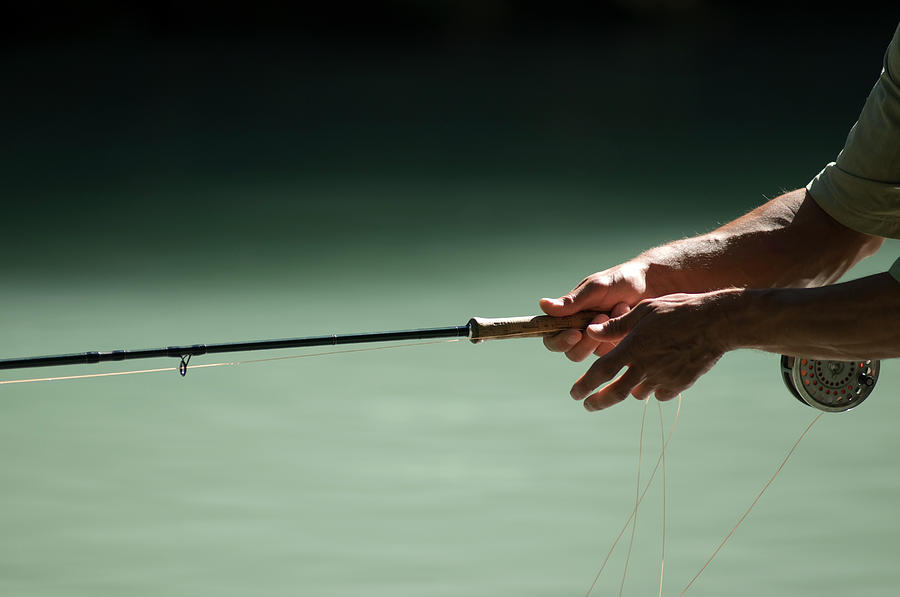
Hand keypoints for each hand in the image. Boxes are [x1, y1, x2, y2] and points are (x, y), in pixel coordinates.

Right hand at [540, 261, 651, 361]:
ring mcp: (601, 341)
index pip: (551, 337)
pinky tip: (629, 312)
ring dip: (606, 334)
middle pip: (571, 353)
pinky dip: (622, 333)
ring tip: (619, 309)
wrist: (654, 283)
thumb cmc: (621, 281)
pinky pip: (616, 352)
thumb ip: (571, 302)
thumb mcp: (595, 288)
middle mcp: (582, 331)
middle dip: (586, 342)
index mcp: (569, 317)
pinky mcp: (619, 347)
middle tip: (602, 318)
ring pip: (593, 356)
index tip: (575, 333)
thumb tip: (542, 304)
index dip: (559, 341)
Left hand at [569, 291, 732, 410]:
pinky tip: (657, 376)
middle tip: (588, 405)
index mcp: (634, 348)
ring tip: (630, 381)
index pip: (602, 372)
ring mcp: (664, 378)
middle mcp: (646, 367)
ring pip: (639, 392)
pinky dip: (654, 388)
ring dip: (631, 389)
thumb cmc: (678, 310)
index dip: (585, 385)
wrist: (717, 323)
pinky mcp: (680, 384)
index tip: (575, 394)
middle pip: (616, 393)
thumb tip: (590, 332)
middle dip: (599, 401)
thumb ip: (616, 326)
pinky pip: (661, 392)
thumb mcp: (645, 311)